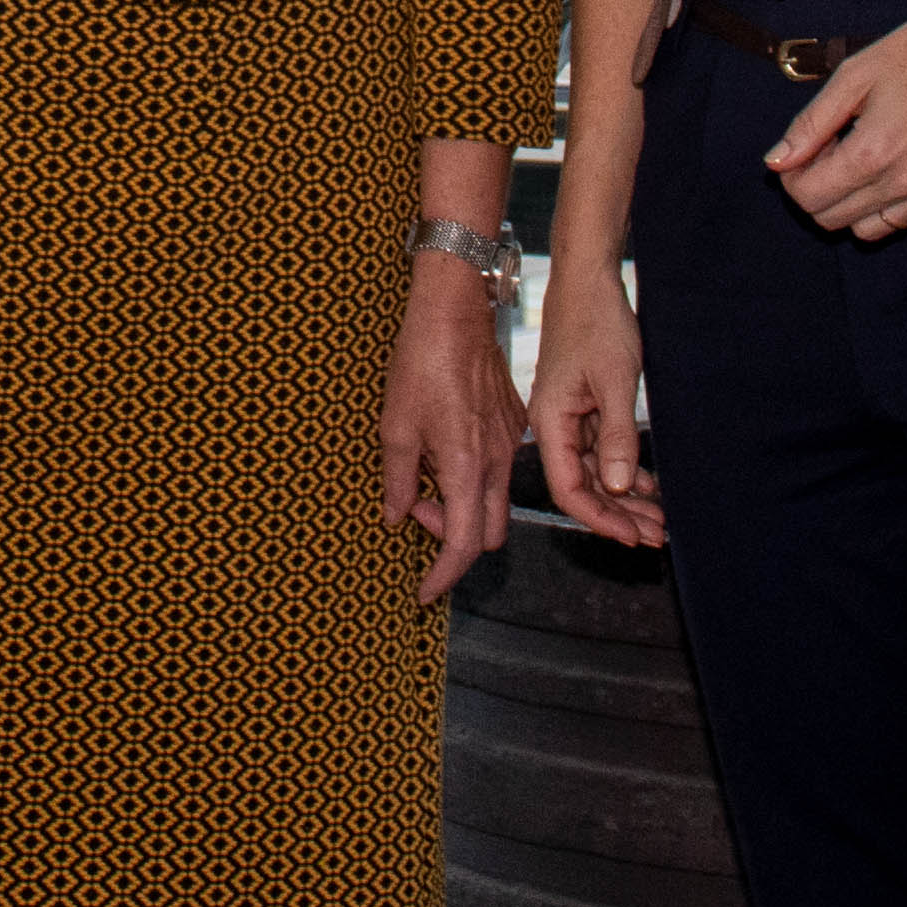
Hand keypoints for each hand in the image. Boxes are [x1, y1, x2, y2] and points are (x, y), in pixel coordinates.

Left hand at [382, 259, 522, 596]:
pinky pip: (500, 470)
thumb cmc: (421, 364)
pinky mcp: (513, 425)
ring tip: (426, 476)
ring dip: (464, 506)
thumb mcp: (394, 427)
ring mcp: (509, 443)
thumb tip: (396, 517)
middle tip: (418, 509)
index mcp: (466, 468)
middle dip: (454, 538)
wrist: (456, 313)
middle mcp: (496, 463)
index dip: (443, 576)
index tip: (424, 592)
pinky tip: (445, 450)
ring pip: (496, 503)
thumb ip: (397, 480)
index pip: (464, 545)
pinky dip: (475, 477)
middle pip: (488, 533)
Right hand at [525, 258, 663, 549]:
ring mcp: (568, 418)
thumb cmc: (598, 324)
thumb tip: (618, 489)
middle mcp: (553, 426)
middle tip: (656, 536)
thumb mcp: (615, 381)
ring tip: (659, 518)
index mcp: (550, 422)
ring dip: (625, 497)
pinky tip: (648, 485)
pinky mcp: (583, 408)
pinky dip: (624, 469)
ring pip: (595, 471)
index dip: (601, 519)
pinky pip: (601, 450)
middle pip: (583, 486)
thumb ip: (618, 436)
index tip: (633, 537)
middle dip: (618, 515)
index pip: (569, 488)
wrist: (588, 282)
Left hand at [766, 1, 906, 239]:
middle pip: (829, 218)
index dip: (790, 175)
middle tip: (827, 147)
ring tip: (854, 158)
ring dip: (844, 202)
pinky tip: (881, 168)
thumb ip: (811, 124)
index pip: (808, 197)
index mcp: (873, 152)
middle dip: (814, 188)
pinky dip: (876, 207)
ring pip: (862, 229)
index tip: (800, 149)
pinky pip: (896, 224)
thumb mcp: (854, 76)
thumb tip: (777, 161)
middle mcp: (901, 183)